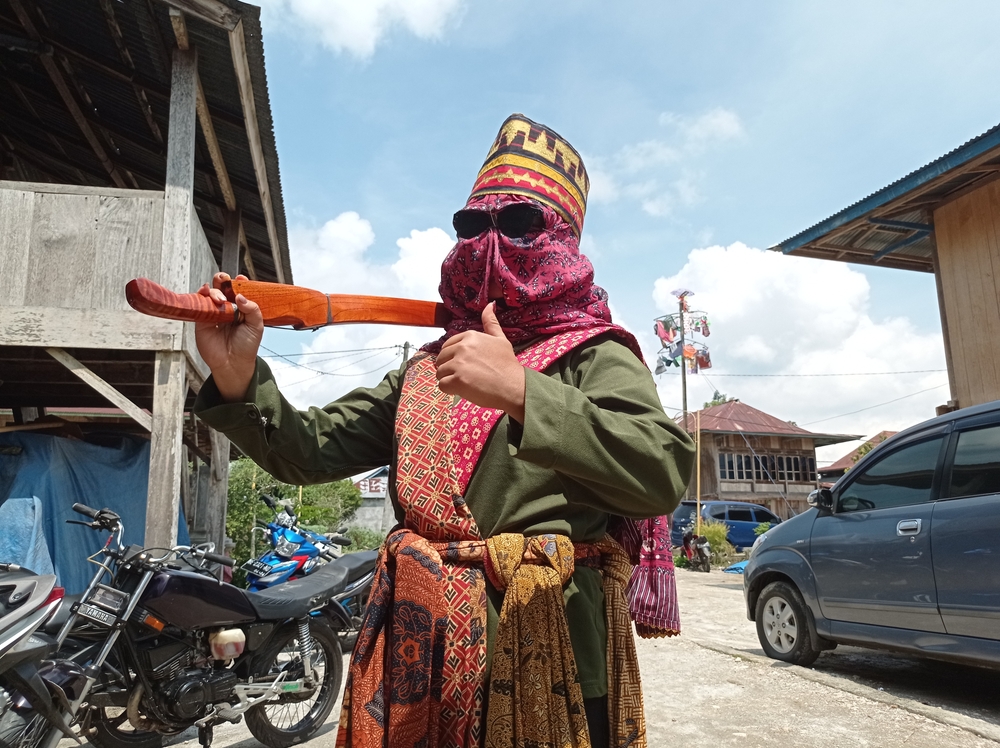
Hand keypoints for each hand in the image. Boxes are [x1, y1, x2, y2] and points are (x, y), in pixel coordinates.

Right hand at [194, 272, 263, 401]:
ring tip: (219, 297)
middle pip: (222, 288)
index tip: (240, 279)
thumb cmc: (246, 346)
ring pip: (211, 294)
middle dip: (222, 280)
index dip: (239, 283)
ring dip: (214, 290)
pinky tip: (205, 294)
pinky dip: (201, 297)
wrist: (233, 363)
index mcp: (241, 308)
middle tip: (224, 279)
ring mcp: (214, 313)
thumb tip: (240, 296)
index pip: (239, 290)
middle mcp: (227, 308)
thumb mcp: (256, 326)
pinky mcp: (202, 320)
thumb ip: (252, 309)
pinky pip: (200, 305)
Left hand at [435, 303, 525, 421]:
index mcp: (470, 336)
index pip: (447, 346)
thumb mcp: (501, 339)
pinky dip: (450, 390)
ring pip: (440, 372)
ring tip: (466, 383)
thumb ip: (491, 323)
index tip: (465, 365)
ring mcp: (459, 363)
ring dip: (449, 380)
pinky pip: (442, 385)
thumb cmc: (508, 365)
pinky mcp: (457, 380)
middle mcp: (463, 347)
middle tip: (465, 376)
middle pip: (441, 359)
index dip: (453, 357)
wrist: (514, 386)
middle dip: (449, 368)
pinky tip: (463, 390)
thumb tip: (490, 304)